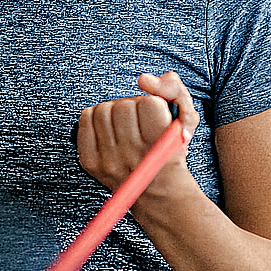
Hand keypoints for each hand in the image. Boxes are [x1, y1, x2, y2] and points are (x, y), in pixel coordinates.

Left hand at [76, 71, 198, 196]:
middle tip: (138, 120)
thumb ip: (173, 90)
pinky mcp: (90, 161)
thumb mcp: (185, 119)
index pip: (149, 104)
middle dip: (132, 106)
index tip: (155, 117)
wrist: (155, 191)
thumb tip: (143, 79)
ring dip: (114, 110)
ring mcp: (109, 160)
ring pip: (104, 110)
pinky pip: (86, 119)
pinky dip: (96, 117)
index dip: (153, 104)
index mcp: (160, 147)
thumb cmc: (170, 149)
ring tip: (123, 123)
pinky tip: (108, 127)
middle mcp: (133, 156)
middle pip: (124, 105)